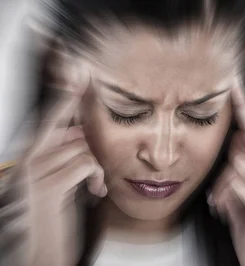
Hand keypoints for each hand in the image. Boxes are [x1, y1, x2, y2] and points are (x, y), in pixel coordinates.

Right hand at [16, 44, 105, 265]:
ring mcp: (34, 174)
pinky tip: (93, 192)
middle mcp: (28, 161)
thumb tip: (81, 134)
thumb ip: (66, 157)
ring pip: (83, 150)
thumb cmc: (51, 219)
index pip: (50, 120)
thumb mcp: (59, 183)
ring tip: (93, 187)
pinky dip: (95, 178)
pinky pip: (85, 165)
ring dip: (97, 170)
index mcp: (31, 158)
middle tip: (95, 175)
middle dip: (93, 153)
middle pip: (75, 135)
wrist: (41, 255)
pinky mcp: (46, 188)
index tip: (79, 75)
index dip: (66, 99)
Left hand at [211, 78, 244, 265]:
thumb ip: (241, 168)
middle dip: (236, 135)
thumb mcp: (240, 193)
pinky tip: (225, 211)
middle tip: (229, 125)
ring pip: (238, 164)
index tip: (234, 83)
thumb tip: (237, 142)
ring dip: (222, 186)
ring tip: (222, 204)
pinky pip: (238, 184)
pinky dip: (225, 198)